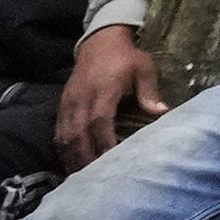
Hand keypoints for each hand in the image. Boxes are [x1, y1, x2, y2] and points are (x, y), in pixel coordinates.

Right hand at [55, 30, 160, 164]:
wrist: (100, 40)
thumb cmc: (126, 57)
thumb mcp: (144, 68)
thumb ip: (150, 91)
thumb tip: (162, 113)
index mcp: (103, 90)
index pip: (99, 121)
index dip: (104, 143)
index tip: (112, 161)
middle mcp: (81, 98)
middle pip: (77, 134)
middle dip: (85, 158)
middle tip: (95, 179)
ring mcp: (69, 102)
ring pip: (64, 136)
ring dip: (72, 157)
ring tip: (82, 177)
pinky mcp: (62, 105)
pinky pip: (58, 131)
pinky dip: (63, 149)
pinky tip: (71, 162)